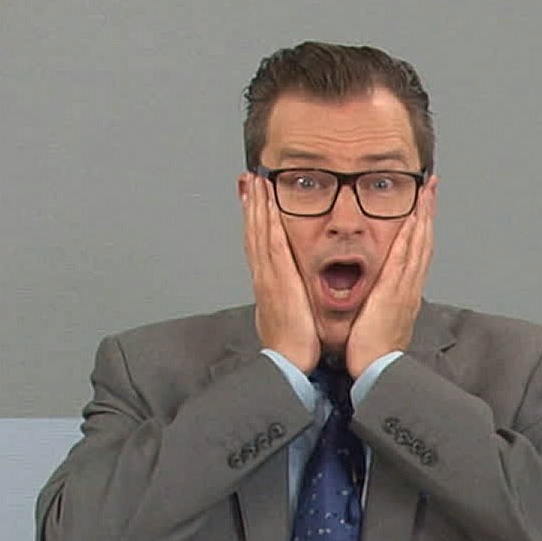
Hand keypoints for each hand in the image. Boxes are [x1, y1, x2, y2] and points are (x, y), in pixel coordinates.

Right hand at [239, 174, 318, 372]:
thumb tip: (289, 292)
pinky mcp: (277, 279)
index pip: (258, 243)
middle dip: (251, 203)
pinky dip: (266, 222)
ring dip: (256, 205)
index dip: (254, 219)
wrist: (288, 362)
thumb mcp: (290, 314)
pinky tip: (265, 204)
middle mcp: (264, 275)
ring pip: (258, 232)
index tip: (253, 197)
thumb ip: (289, 298)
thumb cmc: (293, 343)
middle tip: (248, 178)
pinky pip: (271, 243)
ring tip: (254, 181)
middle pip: (253, 231)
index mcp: (268, 283)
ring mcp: (267, 275)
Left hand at [345, 176, 436, 375]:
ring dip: (424, 215)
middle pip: (424, 240)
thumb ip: (378, 301)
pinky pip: (406, 259)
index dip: (421, 224)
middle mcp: (410, 286)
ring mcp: (405, 288)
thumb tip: (376, 291)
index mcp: (404, 291)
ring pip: (419, 245)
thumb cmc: (372, 351)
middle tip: (431, 184)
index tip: (423, 202)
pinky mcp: (396, 293)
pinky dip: (412, 237)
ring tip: (426, 190)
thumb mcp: (377, 319)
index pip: (416, 250)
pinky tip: (414, 218)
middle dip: (428, 211)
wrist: (376, 371)